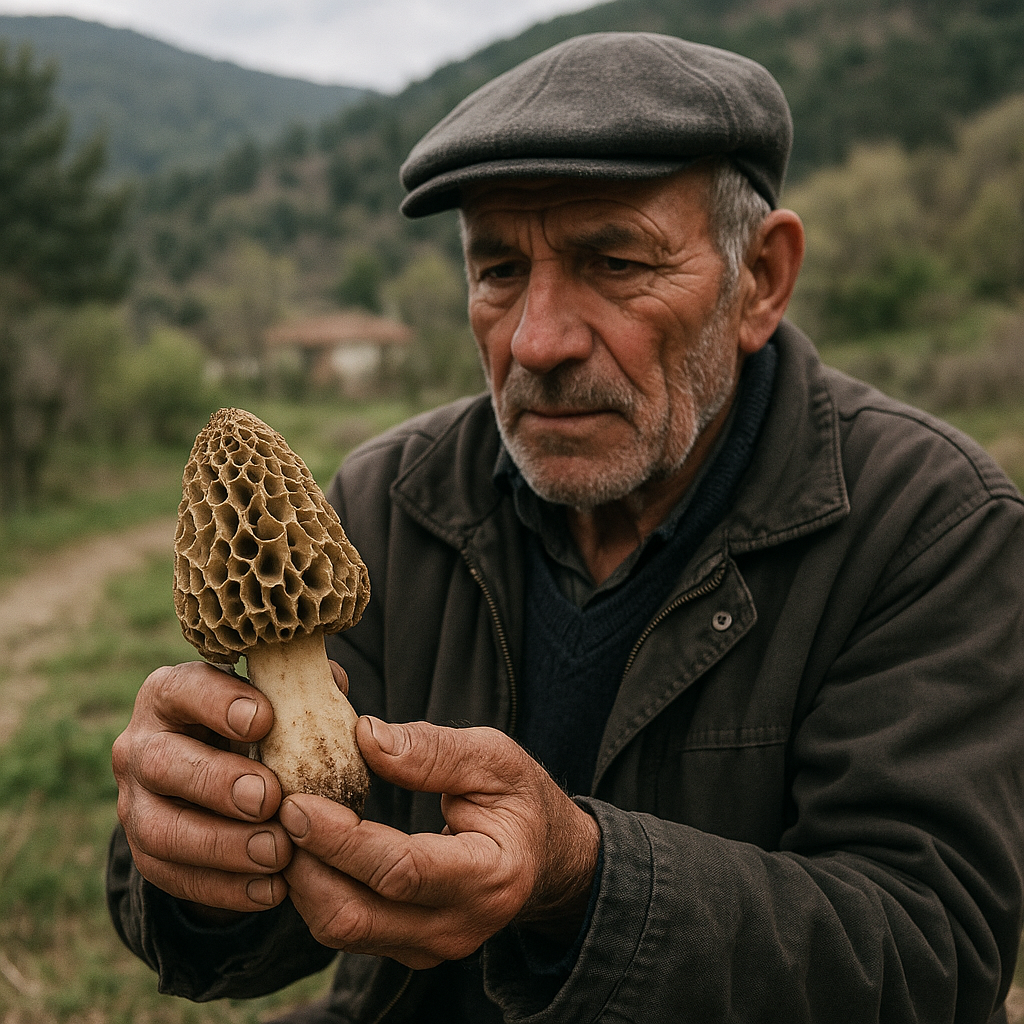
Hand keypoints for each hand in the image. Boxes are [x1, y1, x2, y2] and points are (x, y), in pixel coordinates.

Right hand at [111, 659, 352, 915]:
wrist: (224, 779)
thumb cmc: (258, 722)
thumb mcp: (276, 698)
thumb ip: (302, 688)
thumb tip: (334, 681)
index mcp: (171, 693)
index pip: (184, 689)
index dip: (219, 703)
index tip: (265, 719)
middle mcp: (141, 744)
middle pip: (162, 763)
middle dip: (217, 783)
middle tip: (269, 799)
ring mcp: (134, 803)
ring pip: (160, 830)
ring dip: (222, 846)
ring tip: (277, 852)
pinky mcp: (145, 853)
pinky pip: (173, 878)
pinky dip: (224, 888)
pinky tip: (271, 889)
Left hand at [280, 718, 599, 968]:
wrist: (544, 857)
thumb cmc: (520, 799)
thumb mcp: (494, 759)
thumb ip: (434, 750)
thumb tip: (366, 736)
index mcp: (491, 877)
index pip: (400, 871)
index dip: (342, 839)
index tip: (298, 801)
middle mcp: (459, 927)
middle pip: (357, 915)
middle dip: (306, 865)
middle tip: (275, 810)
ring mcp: (432, 947)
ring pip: (343, 930)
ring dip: (303, 879)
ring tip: (283, 825)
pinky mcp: (408, 949)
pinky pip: (348, 929)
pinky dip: (317, 890)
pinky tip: (305, 847)